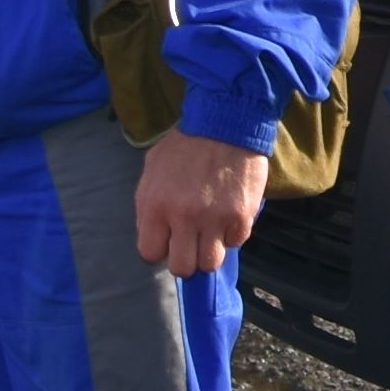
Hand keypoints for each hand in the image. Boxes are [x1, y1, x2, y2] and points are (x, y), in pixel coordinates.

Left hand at [138, 130, 267, 275]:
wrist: (225, 122)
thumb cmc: (185, 145)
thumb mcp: (152, 169)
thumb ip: (148, 205)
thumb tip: (153, 235)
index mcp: (156, 206)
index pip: (150, 253)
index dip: (159, 249)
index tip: (168, 241)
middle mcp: (184, 217)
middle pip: (182, 267)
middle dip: (185, 258)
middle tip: (191, 242)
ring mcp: (215, 219)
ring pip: (211, 263)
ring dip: (210, 251)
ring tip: (211, 232)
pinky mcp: (241, 217)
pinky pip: (235, 243)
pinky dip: (232, 233)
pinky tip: (229, 215)